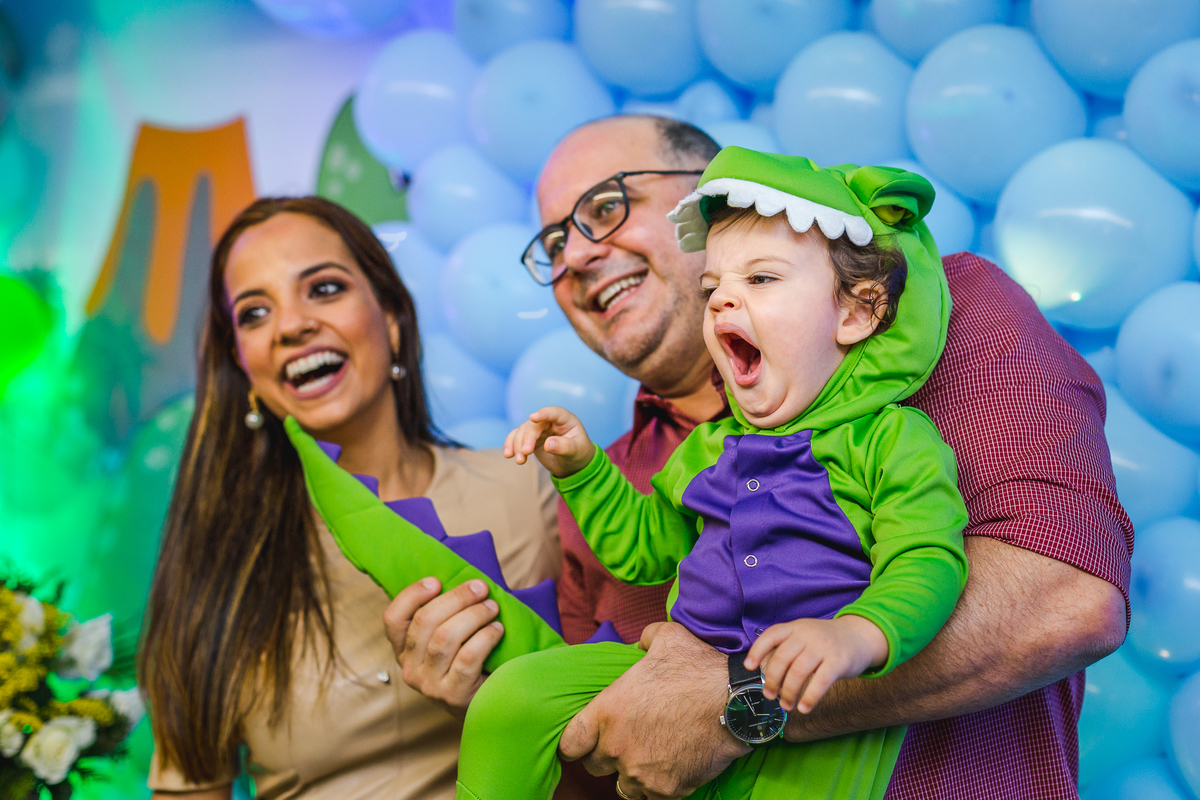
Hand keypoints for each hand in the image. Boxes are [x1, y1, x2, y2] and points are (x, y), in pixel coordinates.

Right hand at [382, 577, 503, 719]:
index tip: (436, 580)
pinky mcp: (453, 695)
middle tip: (480, 587)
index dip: (411, 595)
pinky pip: (467, 657)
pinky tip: (498, 630)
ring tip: (492, 607)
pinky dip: (485, 637)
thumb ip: (444, 617)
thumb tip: (464, 581)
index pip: (393, 619)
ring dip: (473, 615)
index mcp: (403, 650)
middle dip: (455, 598)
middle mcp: (410, 668)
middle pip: (425, 622)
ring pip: (445, 638)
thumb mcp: (447, 642)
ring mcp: (429, 685)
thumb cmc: (468, 664)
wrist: (483, 710)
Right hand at [503, 406, 594, 477]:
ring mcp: (539, 429)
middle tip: (525, 453)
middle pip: (534, 425)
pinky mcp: (530, 438)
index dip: (543, 414)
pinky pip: (517, 437)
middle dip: (527, 438)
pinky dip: (511, 445)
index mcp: (565, 420)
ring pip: (522, 431)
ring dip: (517, 444)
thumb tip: (548, 444)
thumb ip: (564, 447)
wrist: (573, 464)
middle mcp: (550, 421)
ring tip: (519, 461)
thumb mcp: (576, 451)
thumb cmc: (579, 454)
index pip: (554, 412)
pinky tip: (508, 455)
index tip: (533, 417)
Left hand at [558, 622, 748, 799]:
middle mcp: (617, 747)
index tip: (584, 740)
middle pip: (594, 766)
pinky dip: (659, 785)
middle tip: (626, 742)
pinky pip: (653, 795)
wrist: (735, 703)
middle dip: (607, 755)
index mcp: (607, 712)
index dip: (575, 742)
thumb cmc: (697, 668)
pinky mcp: (667, 789)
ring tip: (649, 757)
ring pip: (623, 786)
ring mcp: (641, 772)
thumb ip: (644, 639)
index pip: (570, 743)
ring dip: (632, 774)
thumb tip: (639, 644)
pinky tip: (671, 767)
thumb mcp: (666, 637)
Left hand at [744, 615, 886, 713]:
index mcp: (795, 627)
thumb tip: (768, 676)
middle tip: (770, 696)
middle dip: (773, 680)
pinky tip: (804, 708)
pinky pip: (820, 682)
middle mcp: (807, 634)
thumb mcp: (804, 634)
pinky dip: (809, 698)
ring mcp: (823, 647)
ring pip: (798, 672)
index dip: (757, 651)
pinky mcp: (839, 661)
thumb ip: (787, 647)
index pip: (771, 635)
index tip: (748, 667)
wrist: (859, 636)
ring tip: (786, 705)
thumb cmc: (825, 641)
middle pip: (782, 658)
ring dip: (788, 693)